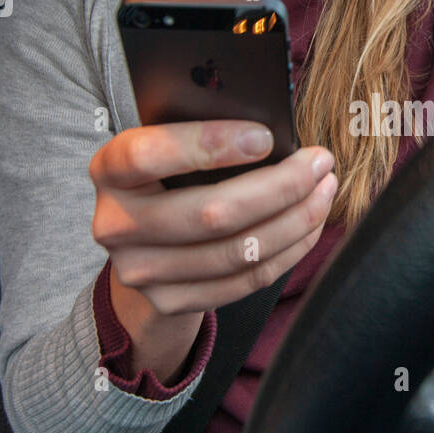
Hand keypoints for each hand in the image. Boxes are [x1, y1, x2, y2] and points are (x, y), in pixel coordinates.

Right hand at [90, 119, 337, 316]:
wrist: (144, 244)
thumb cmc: (169, 176)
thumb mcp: (168, 146)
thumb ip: (200, 132)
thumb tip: (275, 130)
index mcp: (108, 171)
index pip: (149, 155)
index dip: (209, 145)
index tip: (266, 136)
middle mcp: (115, 225)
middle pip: (210, 213)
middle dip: (280, 186)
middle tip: (320, 162)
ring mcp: (140, 271)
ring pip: (238, 250)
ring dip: (296, 219)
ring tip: (325, 189)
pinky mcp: (170, 302)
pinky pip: (246, 279)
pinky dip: (289, 250)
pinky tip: (310, 225)